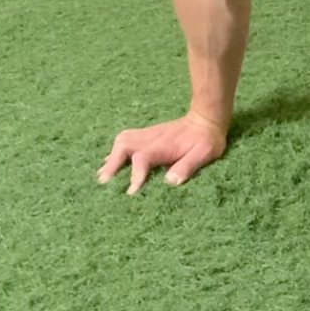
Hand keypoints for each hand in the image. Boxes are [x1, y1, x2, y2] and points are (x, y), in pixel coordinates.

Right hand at [97, 110, 227, 193]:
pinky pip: (125, 139)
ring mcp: (147, 134)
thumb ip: (187, 166)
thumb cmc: (206, 139)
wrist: (206, 119)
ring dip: (111, 156)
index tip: (131, 192)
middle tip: (104, 182)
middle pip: (123, 146)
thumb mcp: (204, 153)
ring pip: (121, 140)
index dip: (135, 175)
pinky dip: (115, 150)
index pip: (142, 159)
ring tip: (103, 175)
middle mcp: (150, 138)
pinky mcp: (147, 134)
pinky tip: (110, 161)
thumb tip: (170, 182)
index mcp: (163, 145)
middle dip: (112, 163)